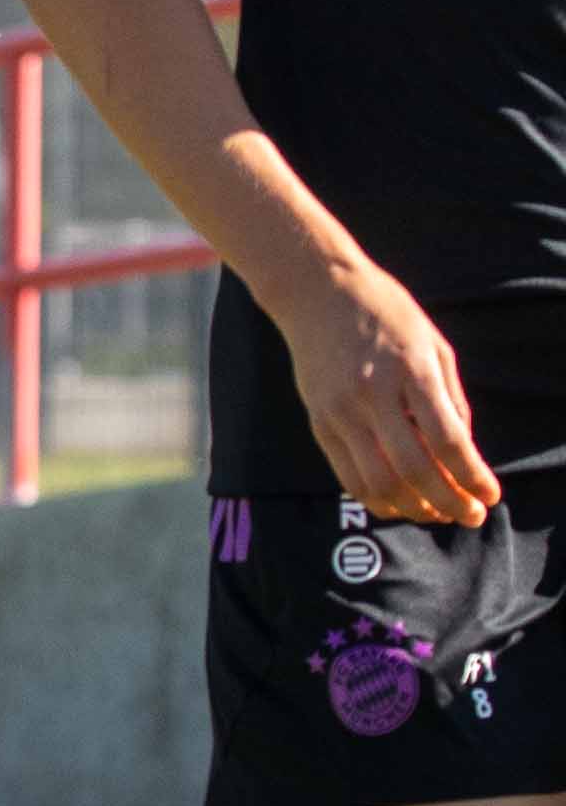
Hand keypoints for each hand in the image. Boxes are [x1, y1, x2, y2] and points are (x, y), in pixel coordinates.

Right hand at [268, 258, 501, 526]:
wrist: (316, 290)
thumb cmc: (384, 312)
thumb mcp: (433, 345)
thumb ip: (452, 400)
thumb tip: (463, 454)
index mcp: (410, 370)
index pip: (448, 440)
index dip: (473, 477)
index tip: (490, 496)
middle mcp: (371, 393)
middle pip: (414, 469)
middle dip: (449, 503)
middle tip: (470, 516)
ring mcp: (339, 409)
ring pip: (378, 482)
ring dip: (413, 508)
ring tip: (436, 512)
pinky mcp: (318, 421)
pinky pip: (348, 475)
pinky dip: (378, 499)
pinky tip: (399, 501)